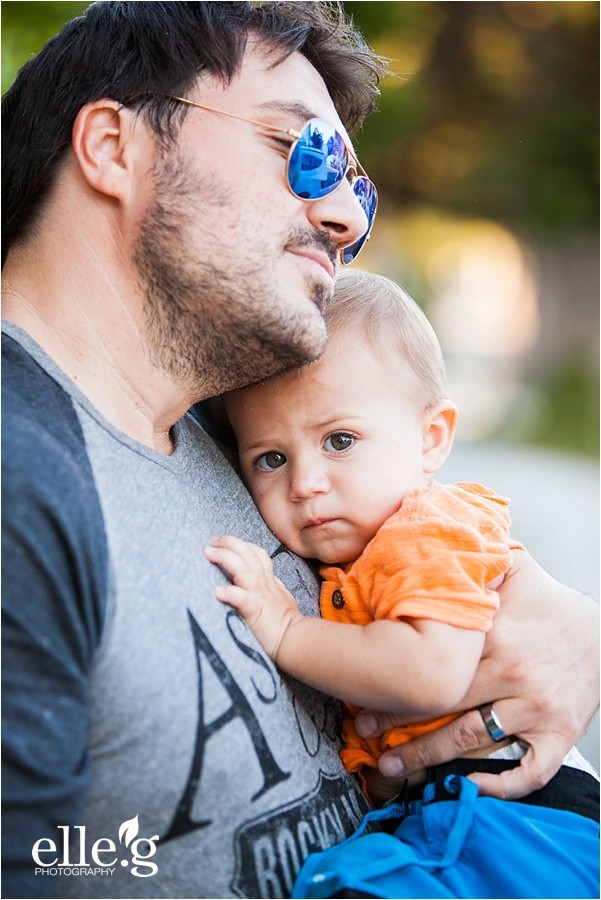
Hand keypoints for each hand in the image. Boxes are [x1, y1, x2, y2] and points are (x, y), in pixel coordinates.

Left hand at [204, 535, 302, 660]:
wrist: (297, 641)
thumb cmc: (286, 623)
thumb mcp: (279, 597)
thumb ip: (268, 586)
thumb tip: (256, 579)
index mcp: (268, 581)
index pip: (257, 554)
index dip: (242, 544)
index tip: (225, 541)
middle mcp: (263, 584)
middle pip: (248, 554)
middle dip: (230, 543)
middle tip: (212, 541)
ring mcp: (259, 597)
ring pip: (244, 570)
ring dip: (226, 558)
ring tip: (209, 552)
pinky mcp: (255, 612)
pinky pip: (243, 600)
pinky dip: (231, 593)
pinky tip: (218, 591)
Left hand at [355, 551, 598, 799]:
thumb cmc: (551, 605)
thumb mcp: (516, 570)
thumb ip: (474, 559)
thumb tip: (429, 540)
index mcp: (496, 634)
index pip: (433, 659)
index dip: (393, 676)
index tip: (359, 686)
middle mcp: (513, 674)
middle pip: (443, 703)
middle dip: (397, 720)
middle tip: (361, 729)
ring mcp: (536, 709)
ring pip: (471, 739)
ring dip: (428, 758)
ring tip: (390, 767)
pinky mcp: (558, 734)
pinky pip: (529, 771)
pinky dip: (500, 786)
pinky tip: (467, 788)